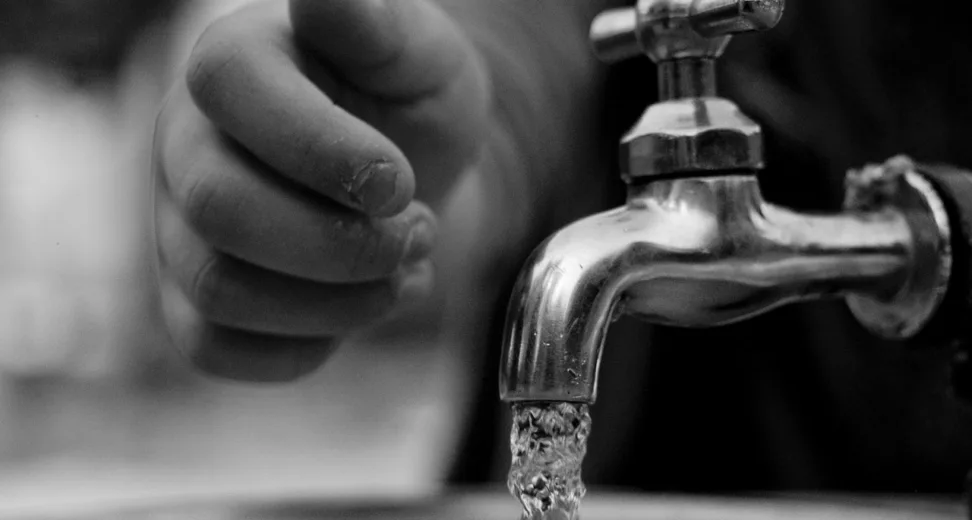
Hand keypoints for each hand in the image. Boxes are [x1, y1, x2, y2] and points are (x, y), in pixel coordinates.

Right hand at [152, 0, 493, 381]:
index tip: (401, 181)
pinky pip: (215, 348)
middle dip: (343, 243)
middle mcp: (185, 144)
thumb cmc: (408, 104)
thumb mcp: (415, 56)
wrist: (406, 174)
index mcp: (232, 64)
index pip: (232, 92)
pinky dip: (304, 347)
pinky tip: (358, 309)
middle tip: (416, 232)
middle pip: (223, 210)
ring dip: (338, 302)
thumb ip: (373, 26)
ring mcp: (178, 227)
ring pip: (221, 290)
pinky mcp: (192, 299)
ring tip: (403, 269)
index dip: (327, 151)